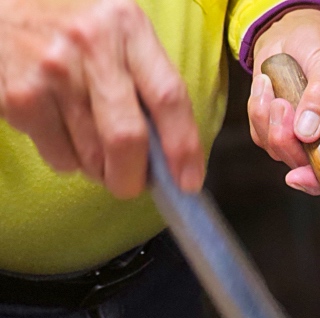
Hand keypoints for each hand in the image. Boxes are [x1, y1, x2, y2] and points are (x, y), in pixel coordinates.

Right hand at [0, 0, 203, 197]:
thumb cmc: (72, 21)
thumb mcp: (120, 30)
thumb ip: (149, 78)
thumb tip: (172, 151)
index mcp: (127, 28)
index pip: (169, 97)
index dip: (184, 147)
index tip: (188, 181)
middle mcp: (91, 47)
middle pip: (126, 139)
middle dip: (134, 177)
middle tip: (133, 183)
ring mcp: (51, 72)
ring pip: (92, 157)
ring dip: (101, 169)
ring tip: (95, 144)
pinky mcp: (19, 97)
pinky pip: (59, 157)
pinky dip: (69, 159)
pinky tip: (63, 129)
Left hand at [249, 9, 319, 193]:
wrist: (296, 32)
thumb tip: (310, 130)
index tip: (297, 175)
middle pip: (310, 167)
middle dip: (286, 137)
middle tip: (282, 103)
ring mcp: (312, 141)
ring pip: (281, 152)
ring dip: (268, 118)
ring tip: (277, 87)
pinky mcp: (286, 134)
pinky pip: (263, 136)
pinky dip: (258, 110)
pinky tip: (269, 89)